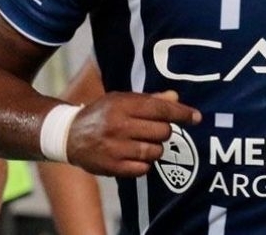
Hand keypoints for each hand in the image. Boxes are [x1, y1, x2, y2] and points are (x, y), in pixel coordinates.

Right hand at [65, 90, 200, 176]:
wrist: (69, 135)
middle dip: (165, 131)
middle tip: (155, 130)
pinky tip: (136, 155)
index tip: (197, 117)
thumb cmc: (102, 114)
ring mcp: (115, 148)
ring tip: (145, 143)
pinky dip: (145, 163)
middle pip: (162, 131)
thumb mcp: (122, 99)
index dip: (182, 113)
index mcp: (122, 105)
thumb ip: (149, 100)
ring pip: (155, 151)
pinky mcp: (112, 167)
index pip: (160, 109)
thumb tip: (176, 98)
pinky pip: (144, 168)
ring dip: (156, 148)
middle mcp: (119, 125)